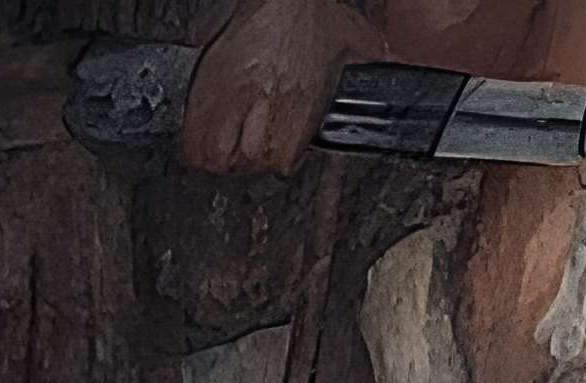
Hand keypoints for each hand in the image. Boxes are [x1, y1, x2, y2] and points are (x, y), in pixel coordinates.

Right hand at [181, 0, 383, 176]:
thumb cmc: (312, 15)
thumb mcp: (354, 44)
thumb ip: (370, 73)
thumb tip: (393, 86)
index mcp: (297, 94)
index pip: (279, 157)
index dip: (281, 162)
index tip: (284, 158)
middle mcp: (259, 98)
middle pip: (245, 161)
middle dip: (251, 164)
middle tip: (256, 155)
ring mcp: (226, 97)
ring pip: (213, 156)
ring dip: (221, 161)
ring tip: (232, 153)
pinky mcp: (203, 92)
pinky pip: (192, 139)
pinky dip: (199, 148)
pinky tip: (211, 141)